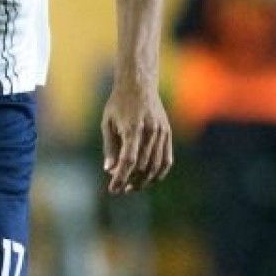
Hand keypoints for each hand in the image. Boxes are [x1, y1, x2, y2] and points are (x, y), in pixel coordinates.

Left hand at [101, 79, 172, 193]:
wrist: (139, 85)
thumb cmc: (118, 104)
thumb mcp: (107, 123)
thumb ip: (109, 147)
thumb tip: (109, 170)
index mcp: (133, 128)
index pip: (128, 160)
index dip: (121, 177)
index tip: (113, 190)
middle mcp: (150, 132)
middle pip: (142, 166)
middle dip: (130, 179)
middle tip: (119, 186)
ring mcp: (162, 133)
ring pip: (156, 166)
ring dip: (144, 180)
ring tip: (132, 186)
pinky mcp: (168, 134)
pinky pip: (167, 160)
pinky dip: (159, 173)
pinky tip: (148, 179)